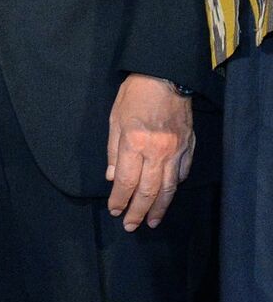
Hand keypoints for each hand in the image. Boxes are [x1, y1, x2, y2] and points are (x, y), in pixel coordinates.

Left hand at [106, 73, 194, 230]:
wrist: (166, 76)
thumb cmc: (134, 95)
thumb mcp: (114, 120)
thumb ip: (113, 151)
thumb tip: (112, 178)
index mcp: (134, 144)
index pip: (126, 182)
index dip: (120, 200)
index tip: (115, 211)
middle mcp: (157, 151)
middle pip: (148, 190)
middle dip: (138, 211)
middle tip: (131, 225)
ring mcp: (176, 150)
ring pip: (168, 187)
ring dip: (159, 207)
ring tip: (151, 220)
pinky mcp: (189, 146)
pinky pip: (182, 172)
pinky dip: (174, 186)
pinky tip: (167, 195)